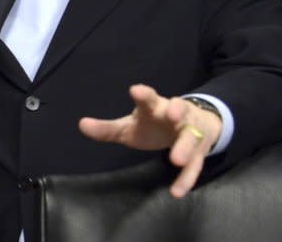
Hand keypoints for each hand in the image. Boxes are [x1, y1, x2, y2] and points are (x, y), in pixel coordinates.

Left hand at [78, 84, 221, 197]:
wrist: (195, 126)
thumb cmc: (153, 124)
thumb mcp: (129, 126)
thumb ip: (107, 128)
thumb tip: (81, 124)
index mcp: (154, 107)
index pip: (149, 98)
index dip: (143, 94)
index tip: (135, 90)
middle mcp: (175, 115)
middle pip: (178, 109)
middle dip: (176, 111)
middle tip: (171, 115)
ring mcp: (190, 131)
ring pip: (191, 137)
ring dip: (185, 146)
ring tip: (176, 159)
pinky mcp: (199, 151)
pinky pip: (195, 165)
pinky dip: (187, 178)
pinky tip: (176, 192)